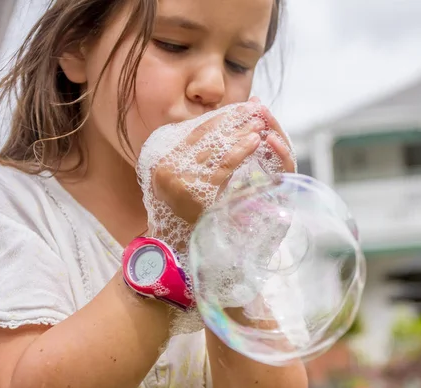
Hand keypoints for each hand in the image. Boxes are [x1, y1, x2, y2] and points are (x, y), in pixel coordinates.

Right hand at [151, 101, 294, 226]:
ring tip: (259, 123)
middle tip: (254, 110)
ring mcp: (179, 180)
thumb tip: (221, 122)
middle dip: (233, 122)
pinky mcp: (196, 192)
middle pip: (207, 138)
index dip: (219, 118)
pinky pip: (224, 166)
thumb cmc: (189, 212)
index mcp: (161, 160)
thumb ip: (198, 154)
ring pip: (217, 149)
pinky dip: (241, 151)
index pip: (194, 132)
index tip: (239, 108)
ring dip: (241, 133)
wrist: (183, 246)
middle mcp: (165, 168)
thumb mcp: (187, 177)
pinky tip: (255, 141)